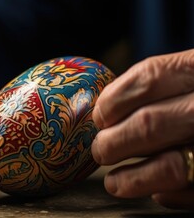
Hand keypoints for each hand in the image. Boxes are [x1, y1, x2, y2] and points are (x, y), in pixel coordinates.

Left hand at [91, 49, 193, 209]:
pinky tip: (158, 192)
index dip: (114, 100)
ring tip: (115, 182)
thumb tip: (108, 112)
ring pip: (171, 167)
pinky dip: (169, 195)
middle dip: (114, 143)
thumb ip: (164, 86)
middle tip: (102, 150)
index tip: (101, 117)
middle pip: (150, 124)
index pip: (150, 77)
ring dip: (132, 179)